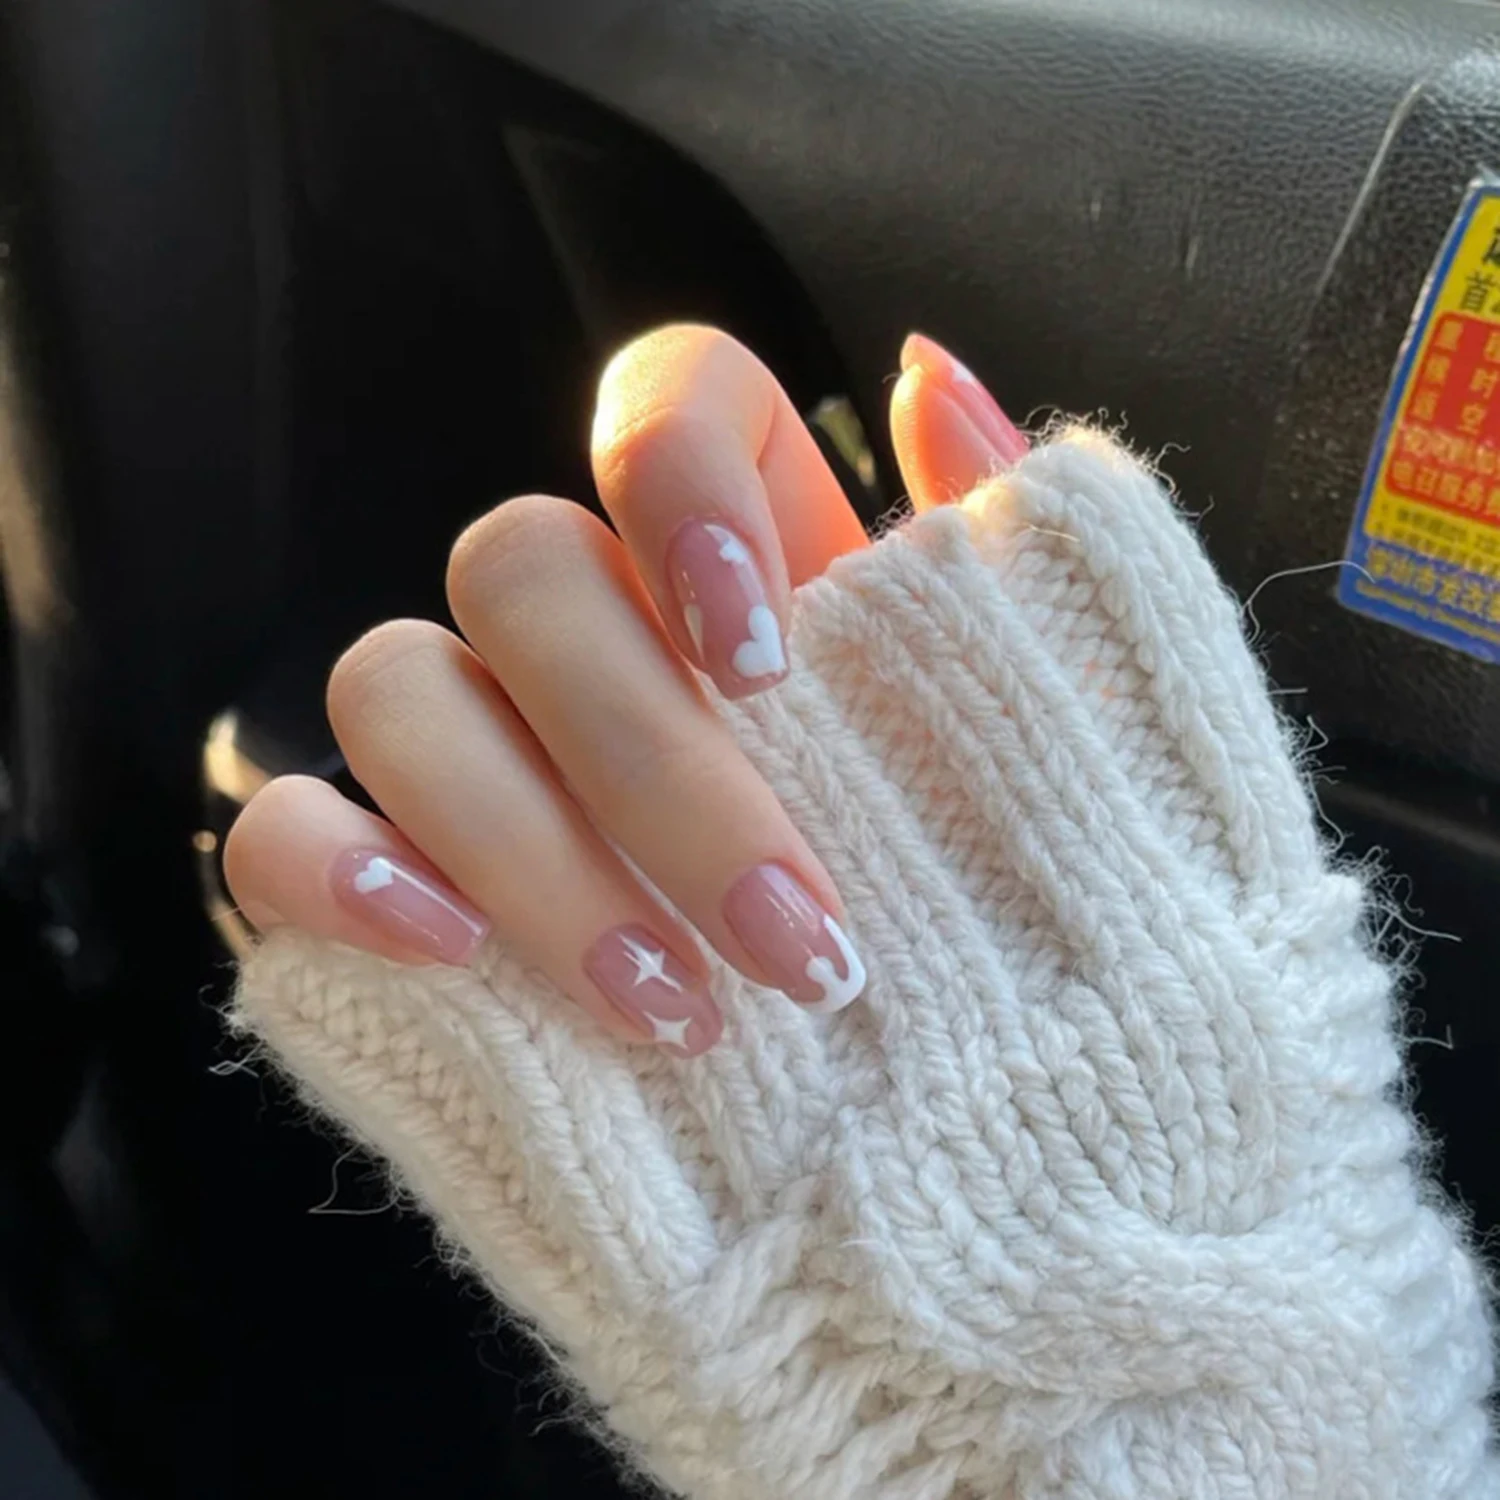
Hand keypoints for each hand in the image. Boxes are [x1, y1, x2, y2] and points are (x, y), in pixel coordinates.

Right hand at [223, 327, 1028, 1055]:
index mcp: (735, 560)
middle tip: (796, 943)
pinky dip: (340, 875)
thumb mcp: (1032, 732)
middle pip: (521, 570)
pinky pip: (283, 834)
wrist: (948, 1094)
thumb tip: (930, 381)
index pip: (663, 402)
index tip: (769, 662)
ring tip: (674, 1006)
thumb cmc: (995, 895)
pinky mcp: (388, 872)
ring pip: (395, 687)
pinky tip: (449, 949)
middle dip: (650, 761)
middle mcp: (586, 626)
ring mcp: (470, 745)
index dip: (680, 484)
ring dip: (527, 846)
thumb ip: (994, 553)